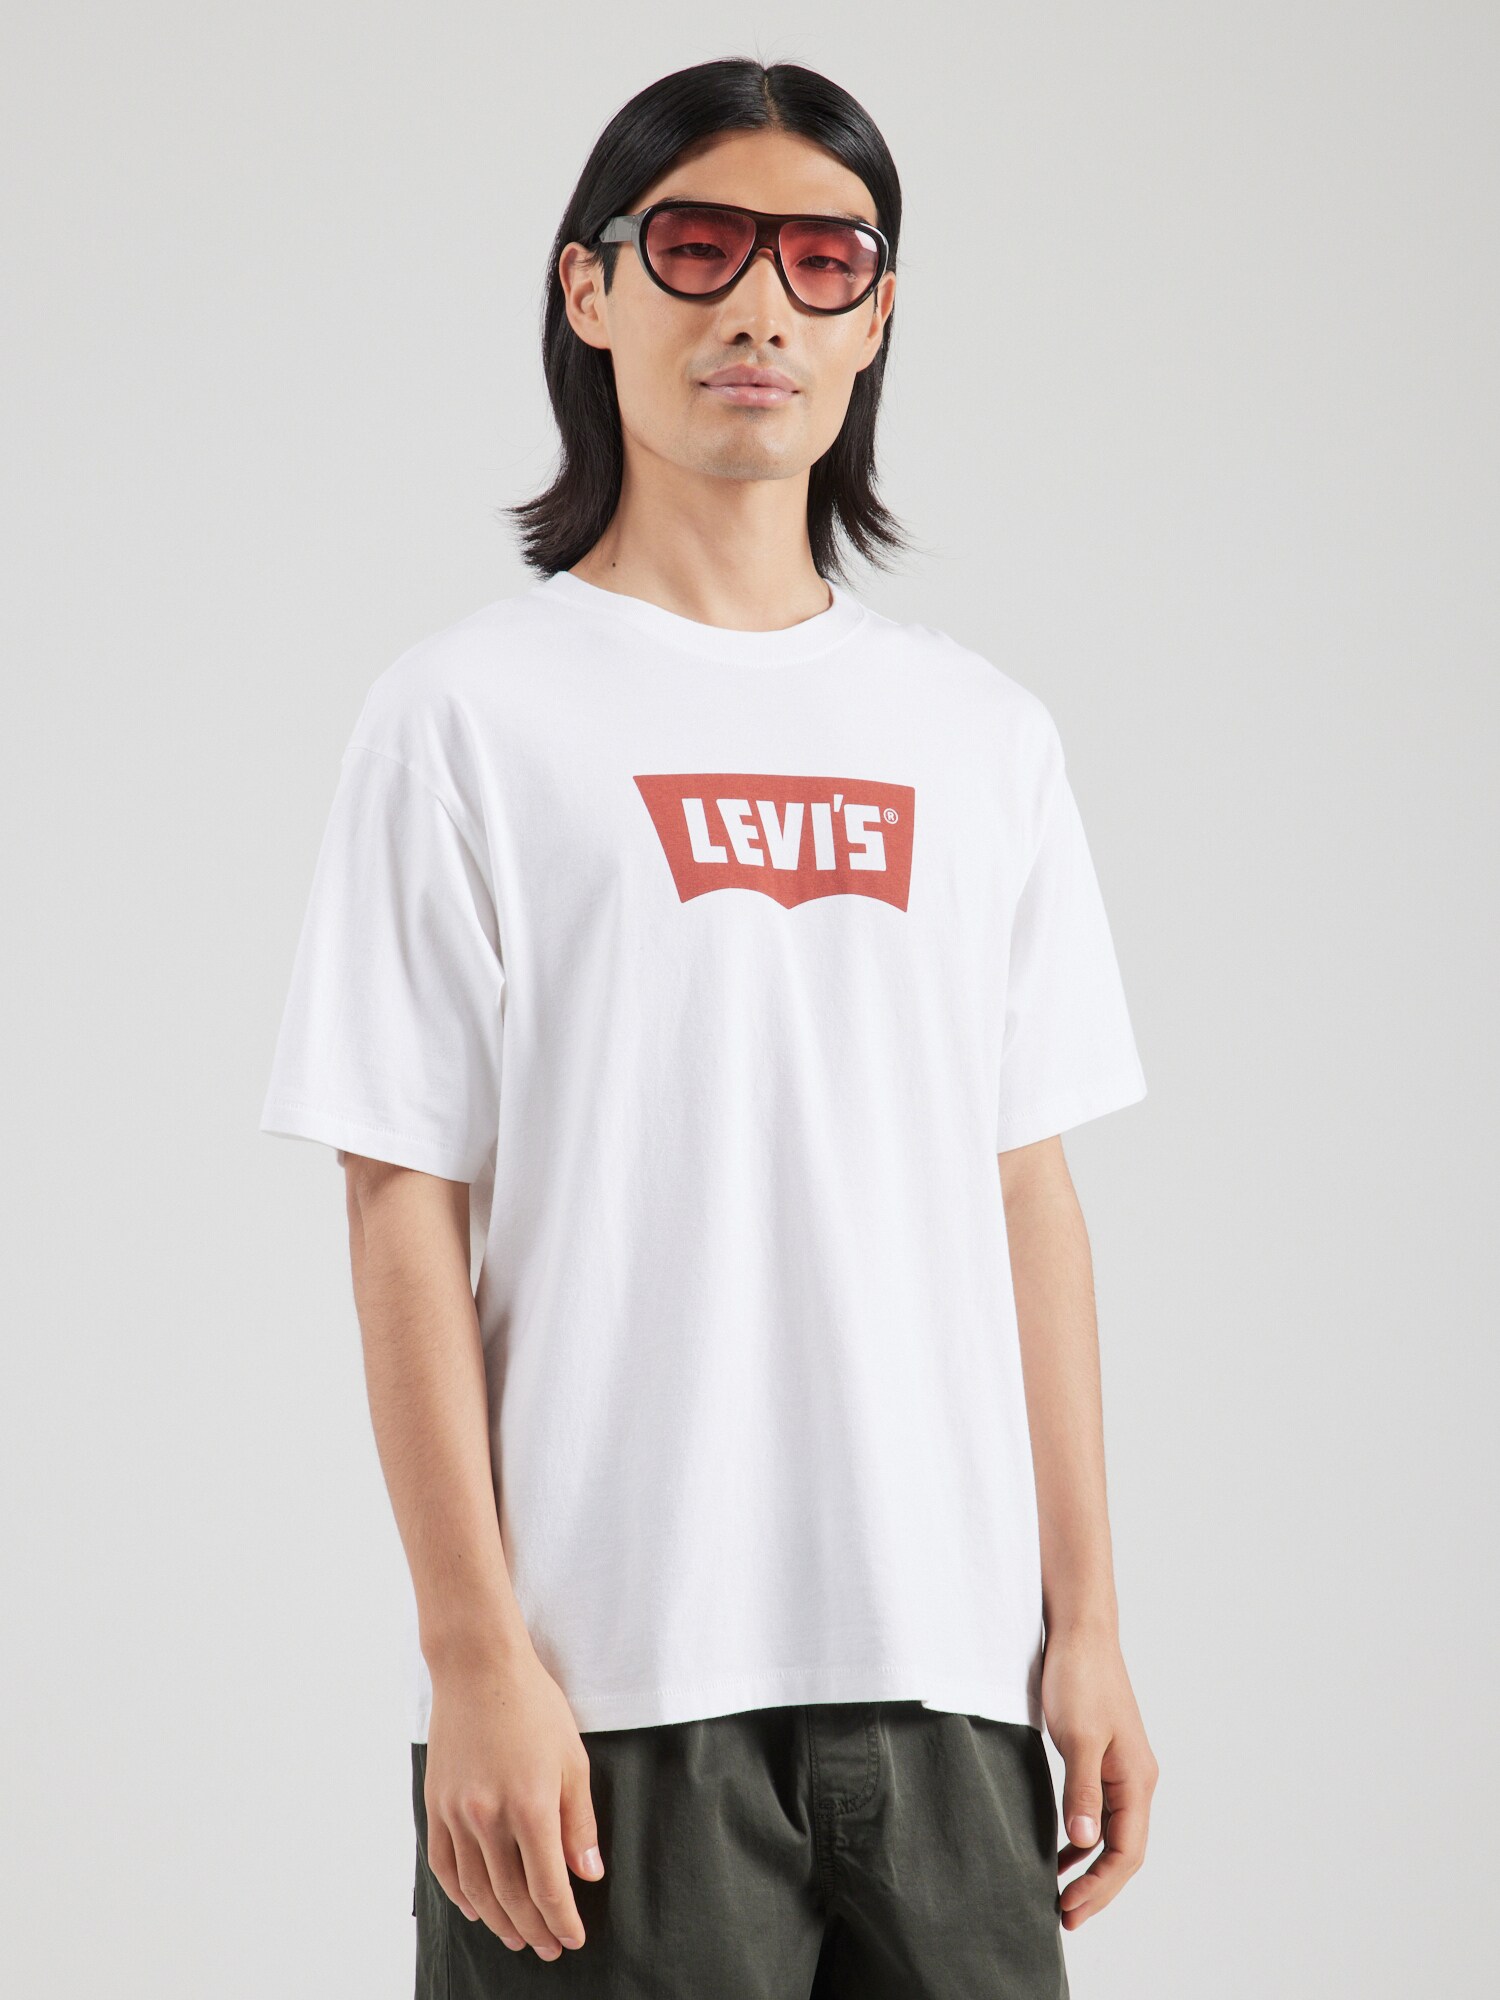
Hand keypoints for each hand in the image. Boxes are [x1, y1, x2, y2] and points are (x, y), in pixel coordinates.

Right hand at [423, 1640, 603, 1959]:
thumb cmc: (533, 1705)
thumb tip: (589, 1874)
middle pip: (512, 1896)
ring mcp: (457, 1813)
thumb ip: (579, 1822)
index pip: (549, 1886)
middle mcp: (489, 1818)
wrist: (478, 1667)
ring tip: (518, 1938)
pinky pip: (444, 1865)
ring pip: (477, 1889)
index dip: (564, 1919)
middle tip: (550, 1948)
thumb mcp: (572, 1759)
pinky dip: (460, 1895)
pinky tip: (476, 1908)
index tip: (575, 1937)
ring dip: (499, 1921)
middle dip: (535, 1928)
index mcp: (530, 1807)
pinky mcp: (435, 1805)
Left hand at [1040, 1624, 1158, 1928]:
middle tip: (1064, 1916)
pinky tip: (1058, 1849)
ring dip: (1089, 1868)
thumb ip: (1081, 1791)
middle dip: (1097, 1888)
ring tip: (1059, 1894)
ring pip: (1111, 1834)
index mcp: (1136, 1779)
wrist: (1079, 1632)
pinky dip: (1081, 1839)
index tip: (1069, 1909)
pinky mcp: (1101, 1757)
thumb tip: (1084, 1844)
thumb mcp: (1077, 1737)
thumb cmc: (1080, 1678)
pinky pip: (1098, 1813)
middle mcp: (1135, 1779)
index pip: (1127, 1852)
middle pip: (1124, 1851)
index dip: (1101, 1887)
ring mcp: (1120, 1769)